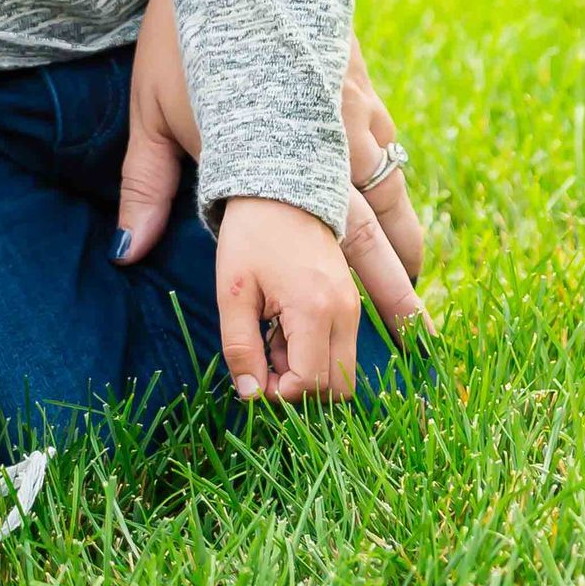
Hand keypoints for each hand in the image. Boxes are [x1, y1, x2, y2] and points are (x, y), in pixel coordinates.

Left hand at [115, 0, 431, 352]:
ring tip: (417, 291)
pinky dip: (400, 185)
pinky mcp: (360, 80)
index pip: (324, 238)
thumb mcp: (152, 107)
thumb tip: (128, 255)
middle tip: (418, 341)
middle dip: (396, 286)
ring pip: (394, 188)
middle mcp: (328, 134)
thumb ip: (147, 185)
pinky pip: (390, 145)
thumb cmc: (185, 29)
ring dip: (406, 242)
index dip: (353, 290)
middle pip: (374, 226)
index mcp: (278, 148)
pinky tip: (401, 212)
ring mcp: (352, 107)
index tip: (372, 337)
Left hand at [217, 196, 362, 404]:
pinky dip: (316, 352)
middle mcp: (344, 312)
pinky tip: (284, 329)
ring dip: (307, 370)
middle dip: (298, 388)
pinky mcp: (350, 301)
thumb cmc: (250, 236)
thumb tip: (250, 395)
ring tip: (271, 338)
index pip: (309, 383)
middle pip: (335, 386)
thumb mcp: (232, 293)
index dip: (279, 394)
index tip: (252, 376)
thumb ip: (240, 347)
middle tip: (262, 362)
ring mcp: (352, 306)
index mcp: (314, 310)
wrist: (281, 190)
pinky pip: (341, 347)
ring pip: (341, 369)